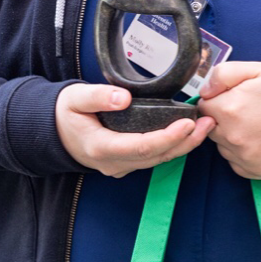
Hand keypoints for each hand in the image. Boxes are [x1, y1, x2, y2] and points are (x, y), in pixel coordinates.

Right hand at [56, 83, 214, 176]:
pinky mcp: (126, 162)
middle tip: (208, 122)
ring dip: (184, 145)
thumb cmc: (65, 113)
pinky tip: (189, 133)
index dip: (167, 137)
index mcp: (101, 148)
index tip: (187, 123)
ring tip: (206, 126)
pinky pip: (154, 158)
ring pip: (158, 160)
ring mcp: (121, 165)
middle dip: (185, 141)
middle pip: (156, 156)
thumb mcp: (75, 98)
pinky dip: (173, 146)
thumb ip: (98, 96)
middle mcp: (114, 162)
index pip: (142, 146)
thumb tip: (123, 98)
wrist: (53, 131)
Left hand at [199, 62, 260, 179]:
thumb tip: (204, 91)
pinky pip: (235, 161)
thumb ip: (222, 74)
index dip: (217, 100)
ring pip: (222, 145)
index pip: (203, 106)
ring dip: (231, 136)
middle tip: (247, 111)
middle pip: (210, 128)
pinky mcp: (253, 169)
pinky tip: (258, 140)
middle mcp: (232, 137)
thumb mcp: (255, 70)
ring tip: (255, 125)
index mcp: (229, 109)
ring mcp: (243, 156)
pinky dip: (242, 153)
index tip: (233, 98)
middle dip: (223, 119)